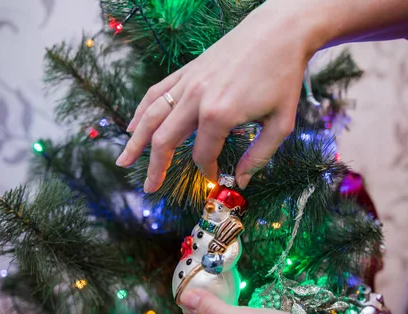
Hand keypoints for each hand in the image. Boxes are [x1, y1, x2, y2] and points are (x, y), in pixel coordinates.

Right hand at [115, 0, 325, 191]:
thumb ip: (259, 155)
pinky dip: (142, 110)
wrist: (279, 31)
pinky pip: (157, 93)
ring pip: (152, 116)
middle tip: (150, 188)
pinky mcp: (187, 70)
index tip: (212, 176)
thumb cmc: (284, 76)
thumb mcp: (281, 123)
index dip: (206, 170)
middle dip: (156, 167)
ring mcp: (188, 82)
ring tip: (123, 160)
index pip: (202, 154)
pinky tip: (134, 125)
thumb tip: (241, 180)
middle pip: (164, 140)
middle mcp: (196, 99)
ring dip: (136, 141)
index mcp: (219, 116)